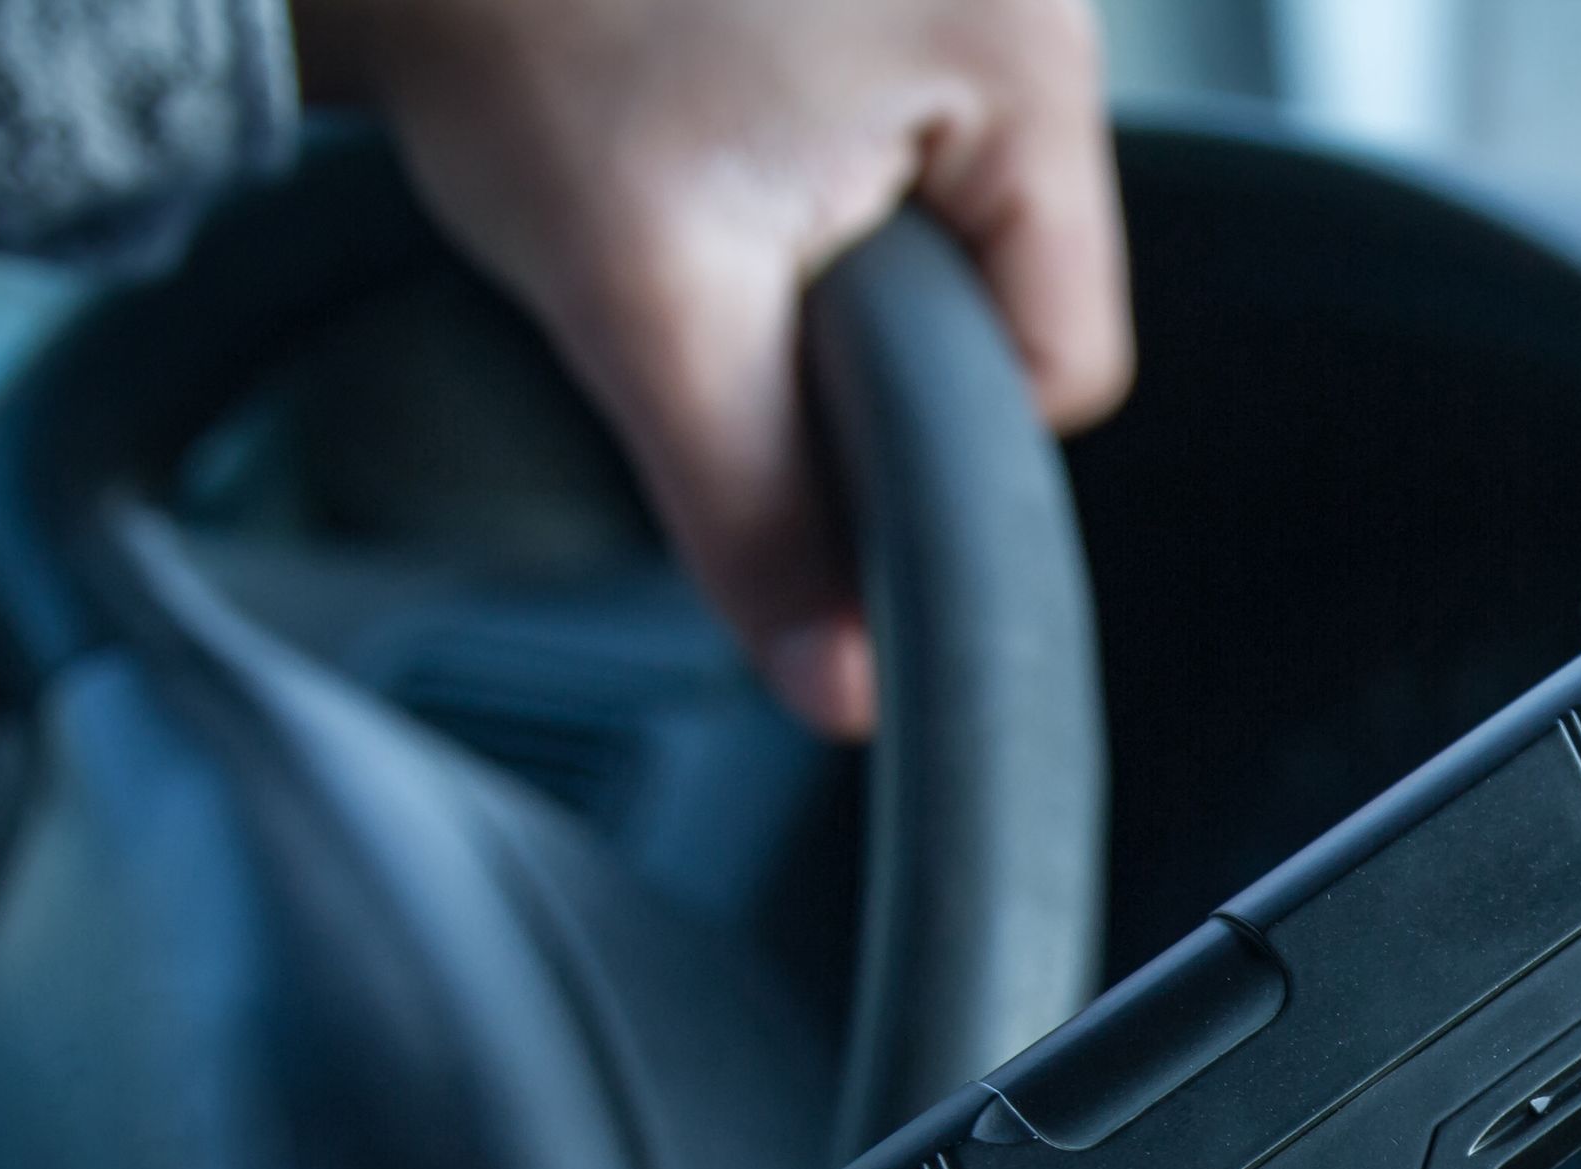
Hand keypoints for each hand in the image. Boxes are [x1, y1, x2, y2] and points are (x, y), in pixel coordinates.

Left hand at [289, 0, 1132, 734]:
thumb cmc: (517, 35)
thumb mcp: (647, 307)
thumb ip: (761, 516)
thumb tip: (843, 690)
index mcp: (1027, 54)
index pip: (1063, 358)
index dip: (927, 414)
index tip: (790, 362)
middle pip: (1022, 282)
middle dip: (886, 312)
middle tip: (735, 257)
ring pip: (968, 211)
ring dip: (855, 236)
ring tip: (718, 174)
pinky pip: (919, 128)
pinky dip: (829, 156)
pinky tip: (724, 117)